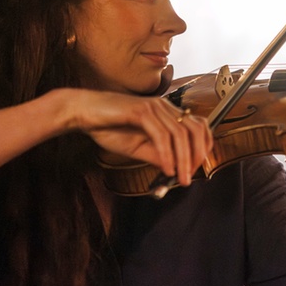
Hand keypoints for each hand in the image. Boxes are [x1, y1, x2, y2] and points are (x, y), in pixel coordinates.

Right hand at [66, 90, 212, 185]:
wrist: (83, 112)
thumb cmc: (108, 127)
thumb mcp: (137, 147)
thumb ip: (157, 155)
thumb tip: (177, 169)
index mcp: (166, 113)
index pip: (198, 126)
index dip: (202, 148)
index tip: (194, 169)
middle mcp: (164, 107)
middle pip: (195, 130)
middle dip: (196, 156)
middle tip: (189, 177)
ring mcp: (154, 107)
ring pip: (180, 134)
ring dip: (183, 160)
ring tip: (180, 178)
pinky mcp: (141, 111)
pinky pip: (161, 136)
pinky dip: (167, 155)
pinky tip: (166, 169)